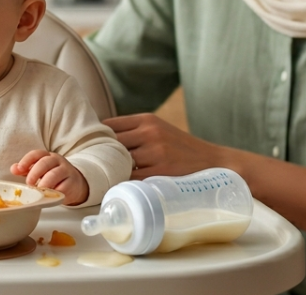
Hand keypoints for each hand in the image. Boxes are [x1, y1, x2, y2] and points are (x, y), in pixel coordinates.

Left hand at [11, 150, 88, 204]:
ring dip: (44, 183)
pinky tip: (50, 196)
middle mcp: (57, 161)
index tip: (19, 169)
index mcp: (47, 156)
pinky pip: (63, 187)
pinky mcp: (72, 183)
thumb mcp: (40, 171)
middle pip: (45, 162)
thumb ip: (26, 170)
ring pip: (54, 174)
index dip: (27, 160)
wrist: (75, 184)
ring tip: (39, 191)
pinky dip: (54, 192)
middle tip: (29, 184)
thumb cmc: (53, 177)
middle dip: (34, 173)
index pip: (37, 154)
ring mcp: (66, 171)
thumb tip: (13, 168)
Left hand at [103, 113, 225, 178]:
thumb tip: (102, 141)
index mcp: (147, 120)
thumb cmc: (182, 149)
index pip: (109, 125)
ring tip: (103, 178)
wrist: (215, 163)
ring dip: (111, 170)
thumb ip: (135, 132)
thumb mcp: (160, 130)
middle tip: (92, 166)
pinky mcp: (160, 171)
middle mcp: (150, 132)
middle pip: (111, 142)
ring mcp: (155, 152)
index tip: (90, 148)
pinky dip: (123, 182)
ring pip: (119, 161)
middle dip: (100, 154)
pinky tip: (118, 187)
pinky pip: (131, 178)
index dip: (97, 138)